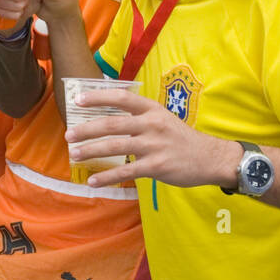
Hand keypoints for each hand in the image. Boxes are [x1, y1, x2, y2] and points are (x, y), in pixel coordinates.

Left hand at [63, 88, 239, 188]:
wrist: (211, 158)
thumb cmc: (180, 139)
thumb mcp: (162, 119)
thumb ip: (138, 118)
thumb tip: (106, 121)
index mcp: (152, 110)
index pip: (121, 98)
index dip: (98, 97)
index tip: (77, 100)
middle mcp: (152, 124)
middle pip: (112, 124)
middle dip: (87, 129)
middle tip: (69, 135)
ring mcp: (154, 145)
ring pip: (116, 146)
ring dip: (91, 151)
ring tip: (75, 155)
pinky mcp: (157, 165)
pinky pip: (126, 171)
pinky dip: (107, 177)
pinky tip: (93, 181)